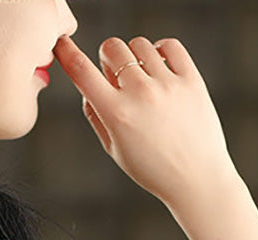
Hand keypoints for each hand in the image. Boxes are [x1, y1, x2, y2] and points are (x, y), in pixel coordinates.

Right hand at [53, 34, 238, 212]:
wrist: (196, 179)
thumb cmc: (154, 170)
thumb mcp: (115, 150)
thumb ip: (96, 116)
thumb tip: (87, 89)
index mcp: (117, 114)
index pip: (82, 72)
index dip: (67, 53)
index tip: (61, 43)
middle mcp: (141, 94)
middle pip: (112, 47)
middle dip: (108, 58)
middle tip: (116, 77)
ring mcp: (168, 85)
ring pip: (139, 44)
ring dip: (134, 57)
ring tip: (142, 79)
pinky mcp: (191, 79)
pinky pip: (170, 45)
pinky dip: (161, 50)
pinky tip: (159, 67)